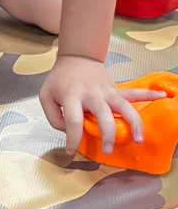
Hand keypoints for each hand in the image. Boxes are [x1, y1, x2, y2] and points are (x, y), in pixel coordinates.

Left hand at [39, 55, 166, 154]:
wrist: (75, 57)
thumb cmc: (60, 79)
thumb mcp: (46, 96)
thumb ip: (53, 117)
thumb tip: (67, 132)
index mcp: (71, 96)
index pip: (72, 121)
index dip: (72, 139)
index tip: (71, 151)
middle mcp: (91, 94)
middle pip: (103, 115)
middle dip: (107, 135)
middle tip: (108, 150)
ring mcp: (106, 91)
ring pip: (124, 106)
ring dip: (133, 122)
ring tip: (139, 139)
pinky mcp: (115, 89)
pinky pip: (134, 93)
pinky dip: (149, 94)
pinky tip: (163, 96)